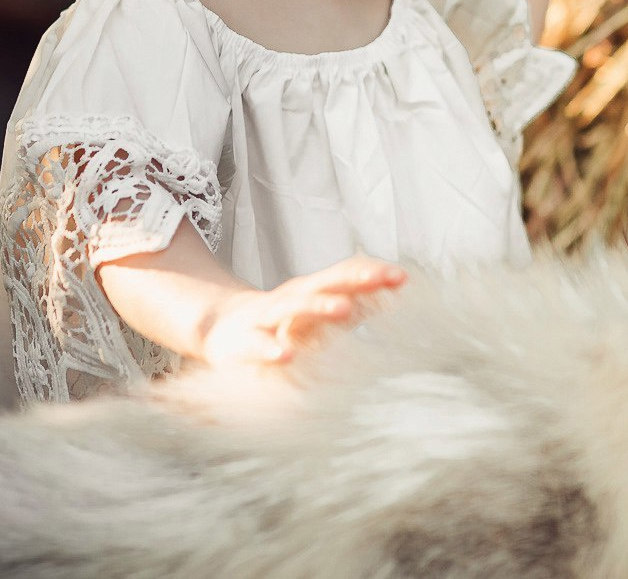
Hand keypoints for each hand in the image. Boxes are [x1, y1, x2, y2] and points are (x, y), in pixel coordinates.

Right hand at [197, 255, 404, 367]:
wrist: (225, 328)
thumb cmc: (285, 322)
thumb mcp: (323, 308)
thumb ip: (360, 302)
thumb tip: (400, 289)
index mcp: (314, 290)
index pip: (346, 275)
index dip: (373, 273)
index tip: (402, 276)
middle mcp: (294, 297)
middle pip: (326, 283)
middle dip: (354, 279)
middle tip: (382, 278)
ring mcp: (270, 317)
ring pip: (296, 307)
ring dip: (320, 306)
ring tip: (345, 308)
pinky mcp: (247, 340)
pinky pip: (260, 344)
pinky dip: (272, 349)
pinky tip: (287, 355)